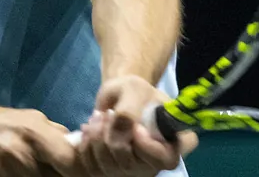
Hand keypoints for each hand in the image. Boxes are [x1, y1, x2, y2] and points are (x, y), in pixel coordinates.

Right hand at [0, 105, 83, 176]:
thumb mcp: (33, 119)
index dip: (79, 170)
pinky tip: (20, 175)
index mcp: (35, 133)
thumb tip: (82, 147)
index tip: (79, 170)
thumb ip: (57, 134)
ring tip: (36, 171)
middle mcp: (20, 154)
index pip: (70, 161)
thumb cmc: (5, 124)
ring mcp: (2, 172)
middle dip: (58, 176)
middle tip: (56, 171)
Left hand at [77, 75, 197, 175]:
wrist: (120, 98)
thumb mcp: (133, 89)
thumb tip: (119, 134)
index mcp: (173, 141)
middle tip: (108, 113)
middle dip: (112, 136)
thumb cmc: (133, 92)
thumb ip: (128, 111)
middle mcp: (155, 163)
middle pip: (130, 165)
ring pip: (108, 168)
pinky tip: (88, 130)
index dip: (148, 147)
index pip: (166, 159)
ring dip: (96, 139)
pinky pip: (93, 169)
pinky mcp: (113, 173)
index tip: (135, 128)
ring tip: (98, 117)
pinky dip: (85, 147)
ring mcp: (134, 171)